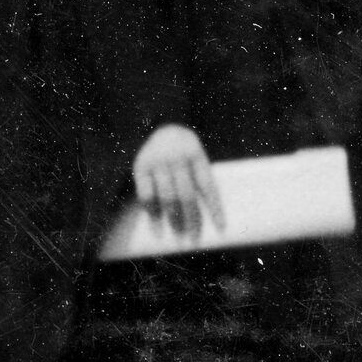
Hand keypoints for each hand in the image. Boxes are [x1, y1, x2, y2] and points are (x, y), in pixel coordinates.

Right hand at [127, 122, 217, 241]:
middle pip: (187, 196)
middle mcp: (177, 159)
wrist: (157, 123)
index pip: (208, 186)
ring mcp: (157, 163)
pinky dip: (152, 212)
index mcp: (196, 155)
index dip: (215, 208)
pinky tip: (157, 225)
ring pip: (167, 197)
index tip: (221, 228)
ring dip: (173, 219)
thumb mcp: (196, 153)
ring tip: (178, 233)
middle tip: (194, 238)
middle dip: (192, 219)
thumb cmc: (183, 147)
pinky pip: (146, 195)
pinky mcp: (140, 167)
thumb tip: (210, 212)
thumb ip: (200, 176)